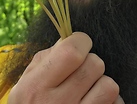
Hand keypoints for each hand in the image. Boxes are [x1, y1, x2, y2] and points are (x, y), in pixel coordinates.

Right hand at [8, 32, 123, 103]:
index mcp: (37, 86)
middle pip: (95, 64)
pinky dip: (109, 101)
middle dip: (90, 61)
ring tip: (89, 87)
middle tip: (80, 69)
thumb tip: (70, 39)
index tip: (79, 43)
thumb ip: (47, 58)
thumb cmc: (30, 103)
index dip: (80, 41)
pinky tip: (94, 102)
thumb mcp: (26, 81)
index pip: (72, 52)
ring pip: (109, 85)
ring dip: (101, 82)